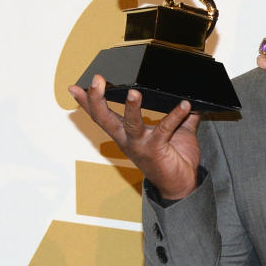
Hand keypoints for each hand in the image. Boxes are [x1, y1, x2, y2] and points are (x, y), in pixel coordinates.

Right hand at [68, 75, 200, 199]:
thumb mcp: (175, 132)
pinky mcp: (157, 150)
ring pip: (130, 124)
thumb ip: (181, 116)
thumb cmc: (174, 159)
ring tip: (133, 93)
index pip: (102, 116)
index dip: (87, 102)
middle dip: (97, 99)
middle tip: (96, 80)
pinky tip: (184, 105)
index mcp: (125, 134)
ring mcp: (140, 145)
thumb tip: (192, 100)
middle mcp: (128, 140)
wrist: (182, 184)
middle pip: (105, 118)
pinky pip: (165, 129)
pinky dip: (175, 115)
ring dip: (131, 108)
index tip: (74, 87)